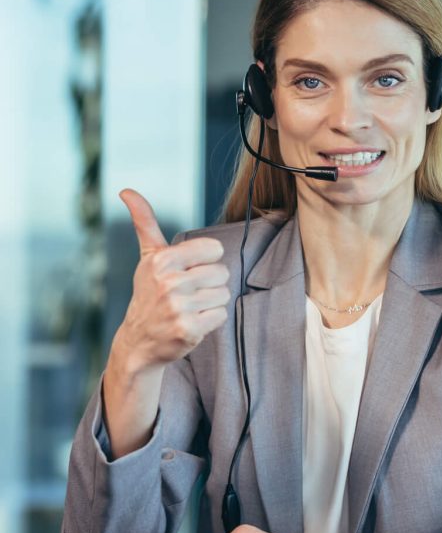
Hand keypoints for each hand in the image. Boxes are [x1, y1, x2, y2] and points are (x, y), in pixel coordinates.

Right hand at [115, 188, 229, 373]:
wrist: (139, 341)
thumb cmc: (149, 293)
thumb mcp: (148, 257)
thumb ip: (145, 222)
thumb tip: (127, 191)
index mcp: (162, 260)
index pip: (214, 249)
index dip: (206, 261)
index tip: (188, 271)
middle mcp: (169, 282)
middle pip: (221, 272)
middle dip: (209, 283)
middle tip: (187, 294)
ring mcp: (179, 307)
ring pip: (223, 294)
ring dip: (211, 303)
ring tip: (189, 308)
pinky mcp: (189, 330)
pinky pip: (221, 315)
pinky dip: (211, 321)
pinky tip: (192, 322)